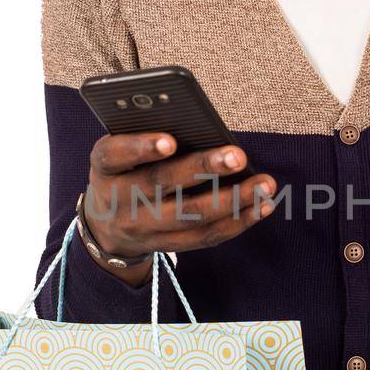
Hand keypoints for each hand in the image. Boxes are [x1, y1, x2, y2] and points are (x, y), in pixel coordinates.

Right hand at [82, 132, 276, 283]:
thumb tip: (200, 124)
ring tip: (265, 184)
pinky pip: (204, 237)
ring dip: (233, 200)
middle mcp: (120, 199)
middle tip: (238, 155)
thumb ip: (146, 135)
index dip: (141, 148)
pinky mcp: (166, 245)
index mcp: (104, 167)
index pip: (115, 155)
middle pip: (162, 184)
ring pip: (190, 216)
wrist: (105, 225)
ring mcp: (143, 227)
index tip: (171, 140)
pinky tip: (262, 205)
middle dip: (203, 169)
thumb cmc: (124, 169)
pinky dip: (237, 222)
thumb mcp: (120, 151)